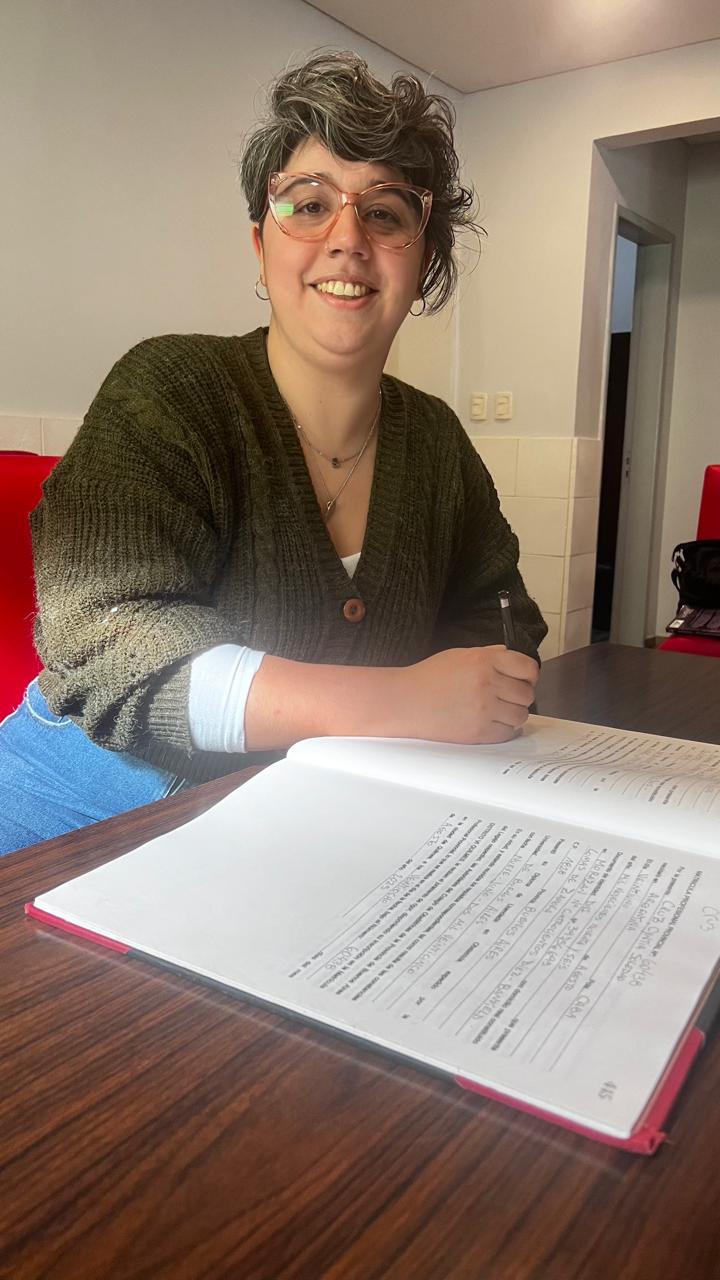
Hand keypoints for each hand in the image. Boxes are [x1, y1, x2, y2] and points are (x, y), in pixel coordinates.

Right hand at [395, 645, 538, 744]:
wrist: (405, 702)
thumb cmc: (429, 678)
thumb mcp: (460, 655)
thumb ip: (490, 655)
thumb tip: (513, 658)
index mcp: (484, 660)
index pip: (528, 668)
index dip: (529, 675)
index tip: (524, 679)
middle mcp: (487, 684)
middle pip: (527, 694)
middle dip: (520, 695)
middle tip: (507, 696)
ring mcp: (484, 710)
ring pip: (521, 715)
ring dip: (513, 714)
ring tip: (498, 711)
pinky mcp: (478, 732)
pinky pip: (507, 733)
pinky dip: (503, 729)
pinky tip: (491, 722)